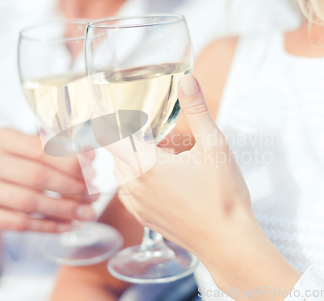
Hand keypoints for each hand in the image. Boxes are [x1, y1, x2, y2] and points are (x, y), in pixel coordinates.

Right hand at [0, 128, 96, 232]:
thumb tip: (90, 156)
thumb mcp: (32, 156)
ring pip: (28, 202)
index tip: (93, 172)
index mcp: (1, 137)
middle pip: (36, 175)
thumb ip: (60, 153)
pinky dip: (48, 226)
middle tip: (94, 196)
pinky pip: (18, 223)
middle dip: (72, 187)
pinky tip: (67, 226)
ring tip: (86, 214)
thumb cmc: (16, 172)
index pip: (41, 148)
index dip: (71, 162)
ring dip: (64, 209)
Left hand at [113, 74, 252, 254]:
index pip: (109, 136)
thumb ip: (197, 109)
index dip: (100, 118)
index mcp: (145, 166)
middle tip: (161, 135)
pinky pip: (131, 190)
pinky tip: (168, 180)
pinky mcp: (144, 218)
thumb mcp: (214, 145)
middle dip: (133, 138)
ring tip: (171, 158)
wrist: (228, 242)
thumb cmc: (222, 196)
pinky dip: (140, 179)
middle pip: (119, 152)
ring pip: (125, 172)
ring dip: (138, 159)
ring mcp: (137, 205)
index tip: (96, 105)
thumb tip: (187, 80)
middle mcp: (133, 186)